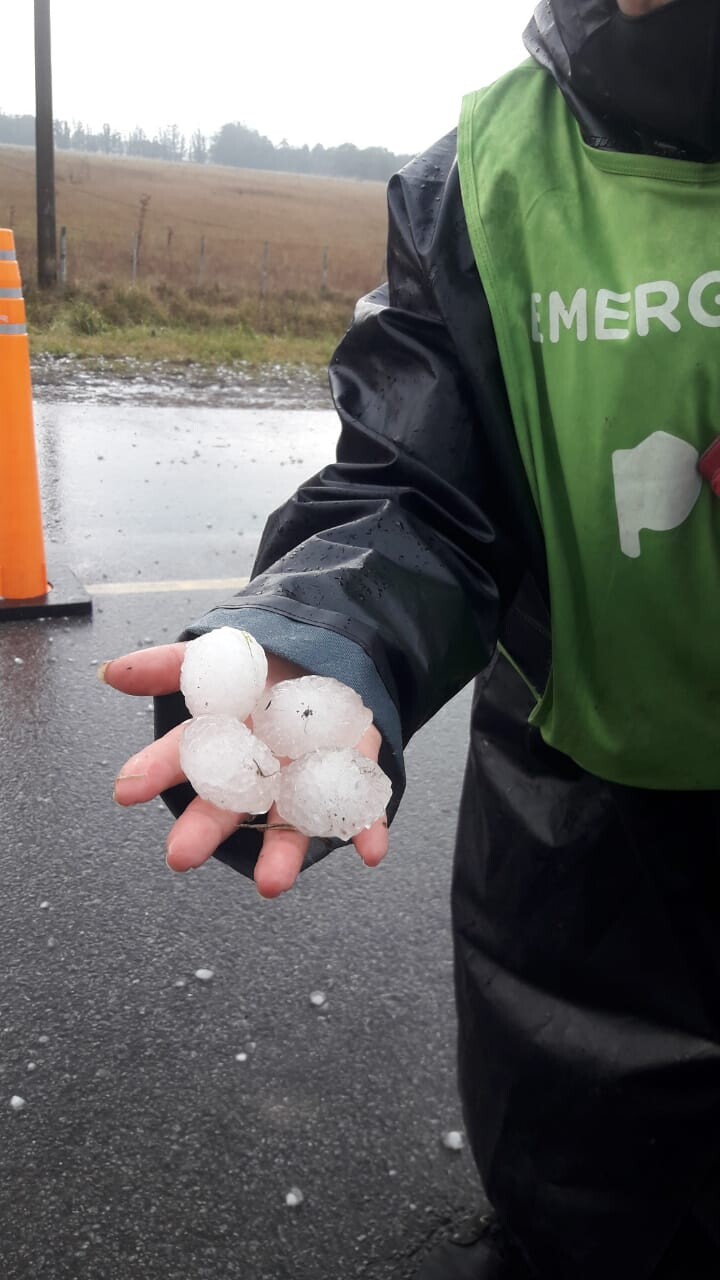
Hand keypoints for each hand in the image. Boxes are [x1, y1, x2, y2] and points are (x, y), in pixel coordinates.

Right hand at [101, 643, 388, 896]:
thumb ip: (167, 666)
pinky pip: (360, 810)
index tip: (125, 791)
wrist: (328, 662)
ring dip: (283, 854)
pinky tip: (372, 853)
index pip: (184, 756)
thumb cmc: (263, 672)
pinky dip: (368, 831)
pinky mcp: (350, 778)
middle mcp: (260, 770)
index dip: (155, 771)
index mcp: (224, 741)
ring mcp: (304, 779)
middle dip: (206, 830)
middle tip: (180, 856)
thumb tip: (110, 672)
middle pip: (230, 803)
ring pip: (291, 821)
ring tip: (271, 883)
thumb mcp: (217, 658)